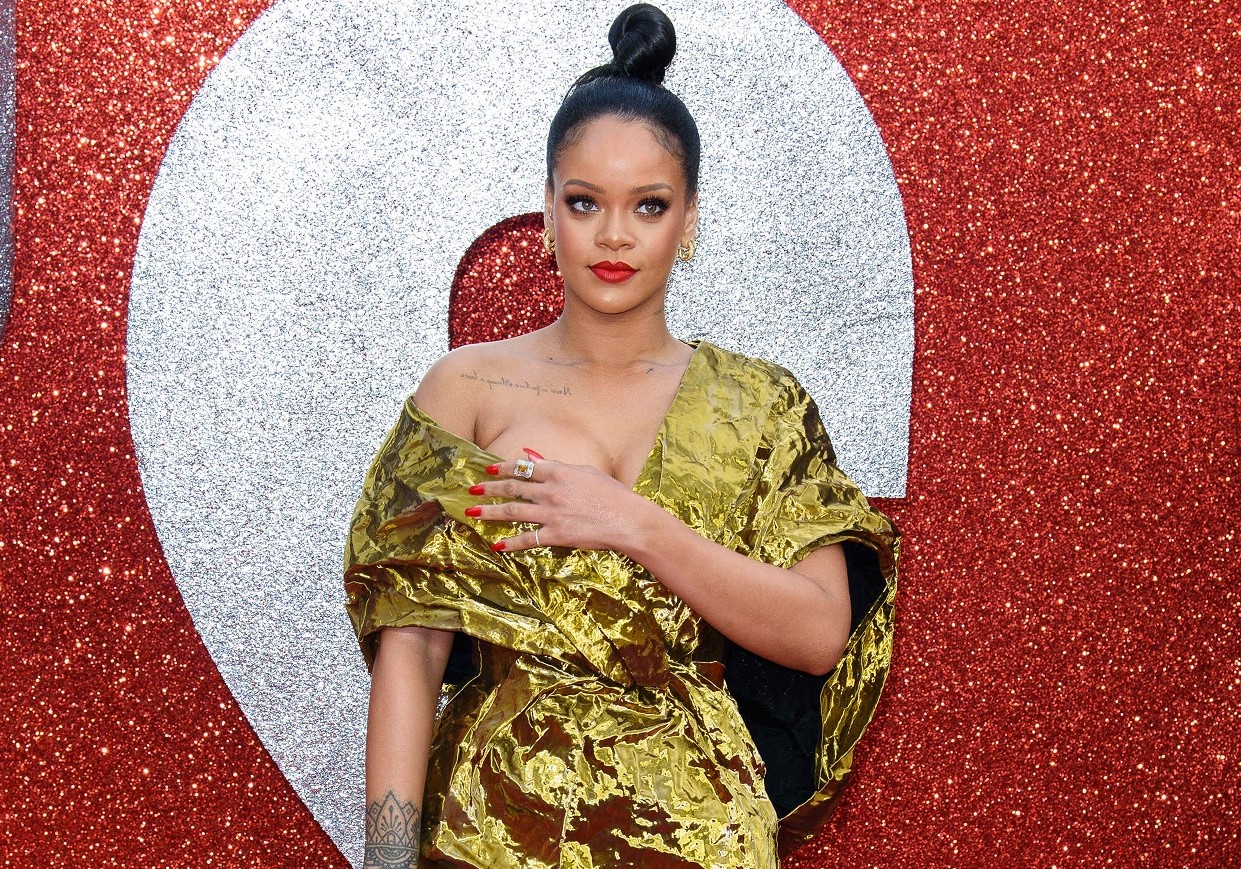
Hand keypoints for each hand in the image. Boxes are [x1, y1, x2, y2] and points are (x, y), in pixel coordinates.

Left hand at [464, 453, 648, 552]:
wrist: (628, 520)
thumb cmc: (613, 494)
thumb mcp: (586, 473)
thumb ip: (558, 466)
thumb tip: (534, 457)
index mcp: (559, 472)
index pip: (524, 467)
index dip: (503, 468)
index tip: (489, 469)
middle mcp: (551, 491)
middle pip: (513, 488)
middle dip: (489, 489)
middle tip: (472, 490)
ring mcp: (552, 513)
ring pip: (513, 511)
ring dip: (490, 512)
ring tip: (472, 512)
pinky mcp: (556, 534)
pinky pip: (528, 538)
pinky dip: (511, 542)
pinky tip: (497, 544)